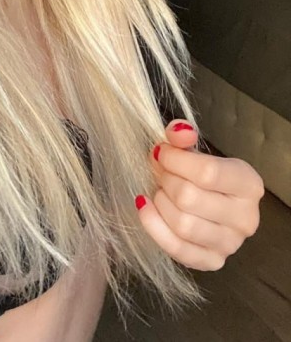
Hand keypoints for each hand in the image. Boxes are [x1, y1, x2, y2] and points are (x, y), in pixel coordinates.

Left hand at [135, 119, 264, 269]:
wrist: (209, 200)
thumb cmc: (201, 174)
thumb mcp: (195, 150)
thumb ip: (183, 137)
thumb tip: (177, 132)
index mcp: (249, 184)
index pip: (207, 173)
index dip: (174, 160)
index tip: (160, 152)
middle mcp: (246, 218)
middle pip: (189, 198)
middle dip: (165, 180)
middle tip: (159, 171)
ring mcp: (231, 244)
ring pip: (183, 225)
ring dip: (161, 203)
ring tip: (158, 190)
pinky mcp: (213, 261)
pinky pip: (178, 249)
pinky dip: (154, 227)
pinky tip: (145, 207)